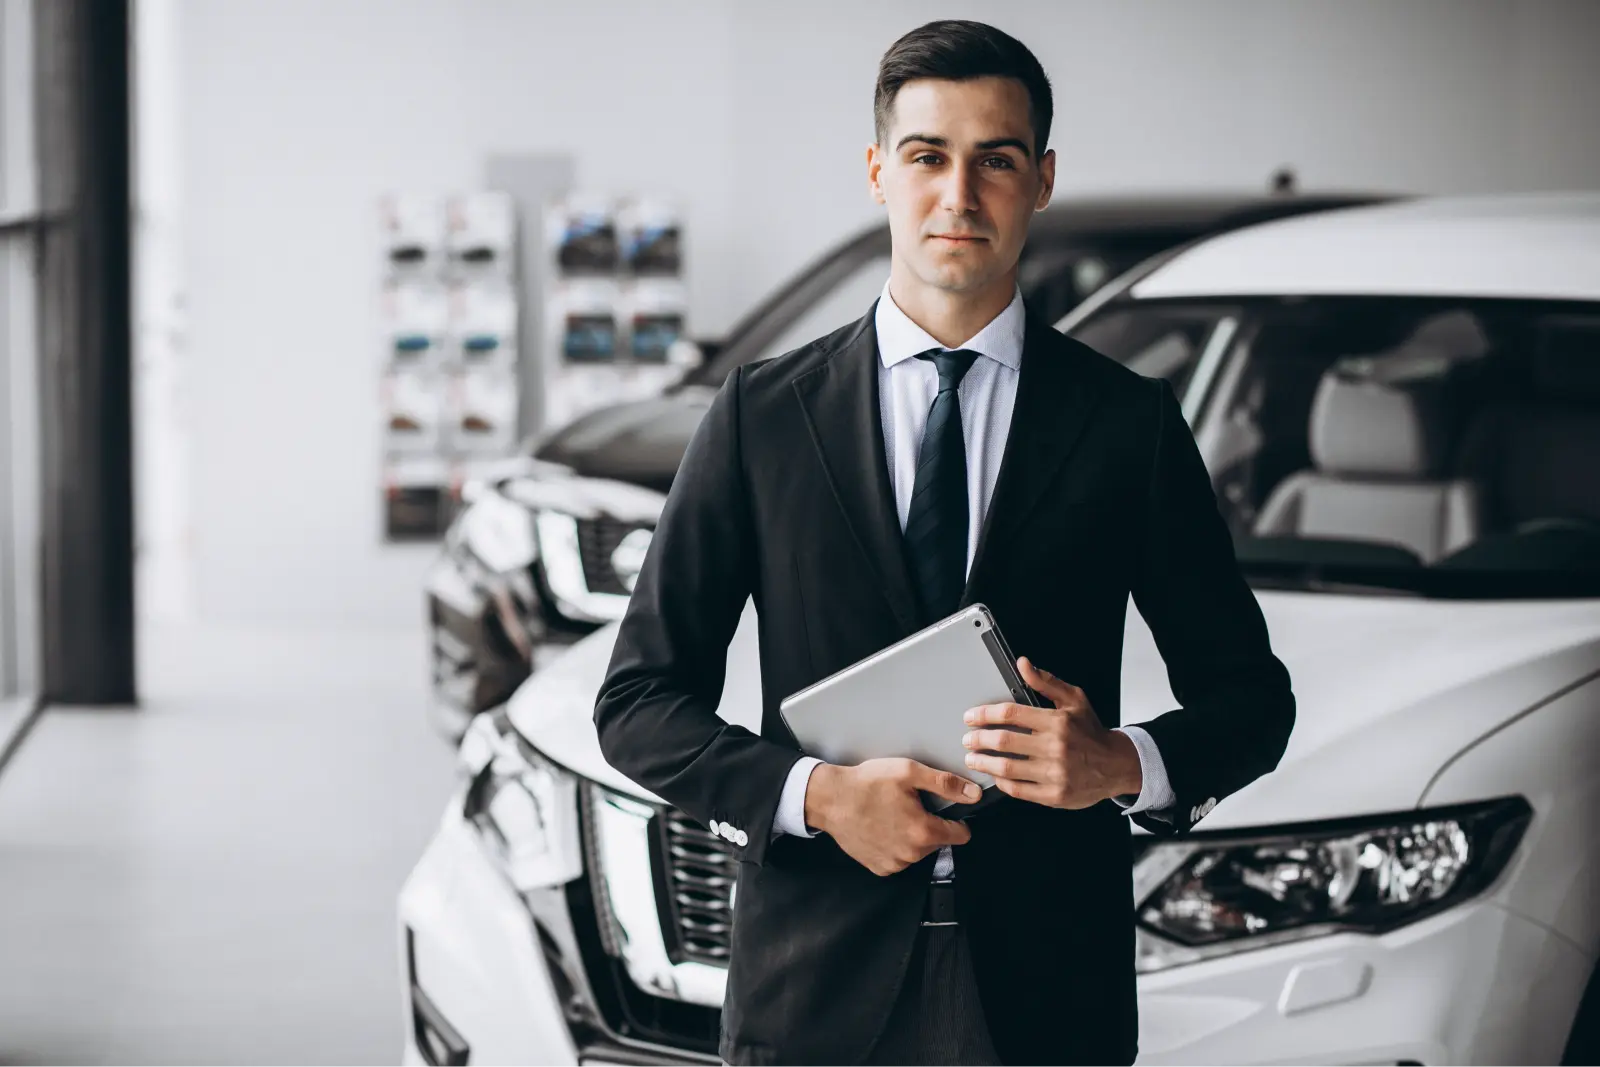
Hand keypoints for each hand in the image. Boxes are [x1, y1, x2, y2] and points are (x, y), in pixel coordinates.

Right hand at [804, 758, 978, 876]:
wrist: (830, 799)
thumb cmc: (867, 784)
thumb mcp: (908, 772)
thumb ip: (945, 783)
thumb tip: (973, 794)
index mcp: (923, 831)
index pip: (960, 835)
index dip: (956, 820)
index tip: (945, 810)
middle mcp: (911, 854)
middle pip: (938, 842)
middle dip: (929, 825)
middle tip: (909, 806)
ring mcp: (895, 864)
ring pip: (918, 851)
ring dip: (912, 836)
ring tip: (892, 815)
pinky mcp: (880, 868)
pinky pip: (900, 859)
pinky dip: (895, 846)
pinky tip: (882, 828)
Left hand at [961, 657, 1141, 808]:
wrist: (1117, 765)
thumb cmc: (1091, 732)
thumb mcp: (1074, 700)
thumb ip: (1046, 682)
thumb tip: (1022, 664)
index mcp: (1057, 722)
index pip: (1011, 713)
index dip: (985, 714)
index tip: (970, 717)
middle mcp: (1055, 747)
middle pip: (1004, 741)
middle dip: (979, 739)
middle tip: (967, 739)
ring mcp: (1055, 774)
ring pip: (1007, 768)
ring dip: (983, 762)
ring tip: (973, 758)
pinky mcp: (1054, 796)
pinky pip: (1018, 790)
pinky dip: (1001, 782)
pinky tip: (995, 775)